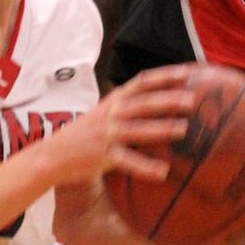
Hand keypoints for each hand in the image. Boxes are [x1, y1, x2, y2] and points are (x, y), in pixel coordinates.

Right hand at [41, 66, 198, 190]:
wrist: (52, 155)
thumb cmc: (86, 134)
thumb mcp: (106, 113)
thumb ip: (129, 106)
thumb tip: (162, 101)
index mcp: (114, 100)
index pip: (142, 82)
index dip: (165, 76)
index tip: (187, 72)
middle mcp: (111, 113)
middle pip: (142, 103)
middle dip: (167, 100)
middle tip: (192, 100)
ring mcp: (106, 134)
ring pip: (137, 129)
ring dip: (161, 128)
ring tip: (184, 129)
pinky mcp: (102, 156)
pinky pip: (127, 161)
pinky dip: (145, 167)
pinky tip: (163, 172)